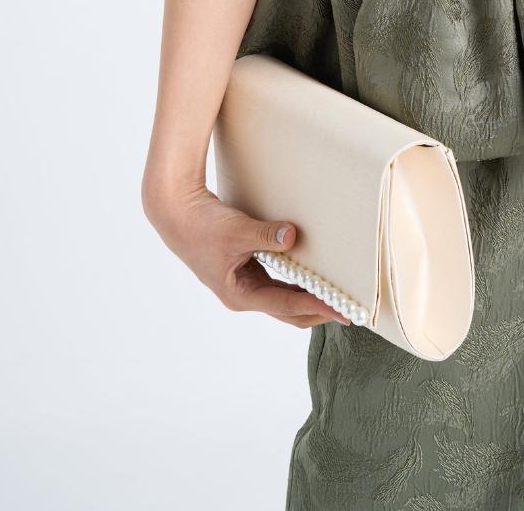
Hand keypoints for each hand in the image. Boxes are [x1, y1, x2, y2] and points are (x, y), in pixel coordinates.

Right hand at [143, 180, 353, 328]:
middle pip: (288, 311)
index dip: (316, 307)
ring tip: (334, 294)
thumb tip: (294, 236)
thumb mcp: (237, 232)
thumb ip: (267, 236)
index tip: (341, 310)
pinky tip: (311, 274)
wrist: (176, 213)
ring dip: (307, 297)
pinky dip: (295, 282)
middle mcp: (243, 295)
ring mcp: (243, 283)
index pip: (287, 306)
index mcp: (240, 295)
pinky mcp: (244, 270)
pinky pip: (277, 282)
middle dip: (316, 310)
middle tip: (347, 309)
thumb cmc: (202, 225)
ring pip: (283, 298)